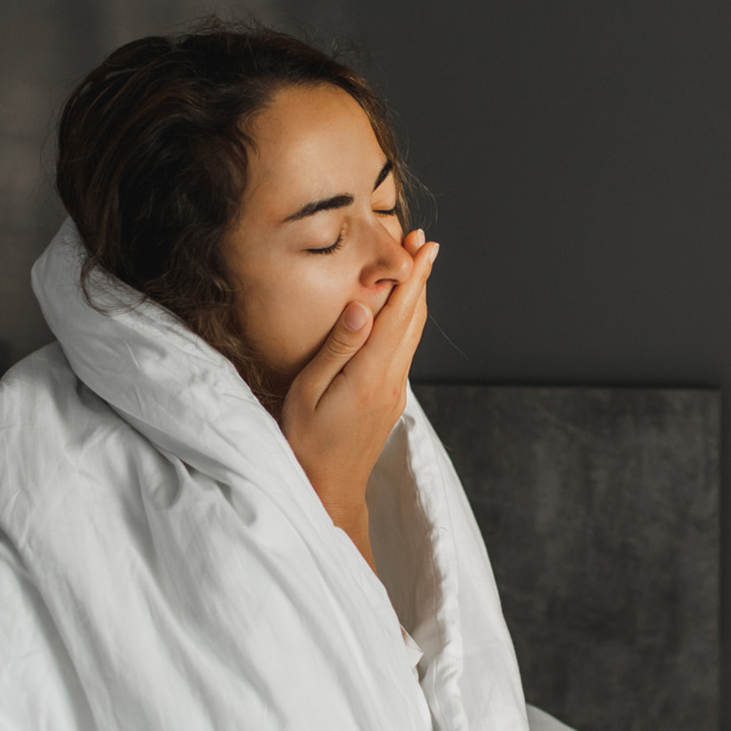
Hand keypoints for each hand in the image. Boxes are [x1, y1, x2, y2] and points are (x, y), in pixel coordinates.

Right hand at [278, 228, 438, 566]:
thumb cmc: (305, 441)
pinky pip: (404, 350)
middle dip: (420, 279)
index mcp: (370, 375)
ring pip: (413, 335)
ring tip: (417, 266)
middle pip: (414, 319)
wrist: (327, 488)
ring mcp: (395, 392)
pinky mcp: (391, 399)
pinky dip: (407, 320)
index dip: (413, 277)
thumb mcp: (308, 392)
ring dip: (416, 298)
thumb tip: (362, 308)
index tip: (424, 247)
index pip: (399, 315)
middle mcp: (391, 381)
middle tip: (423, 242)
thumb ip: (337, 349)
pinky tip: (400, 310)